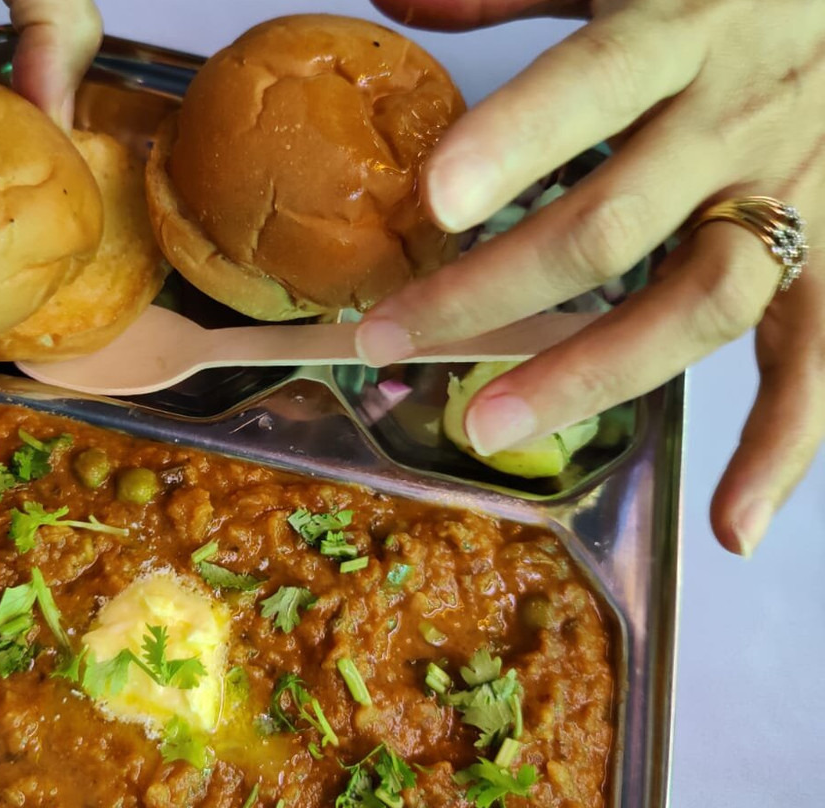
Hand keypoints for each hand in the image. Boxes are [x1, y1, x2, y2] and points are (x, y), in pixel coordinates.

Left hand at [359, 0, 824, 555]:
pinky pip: (818, 359)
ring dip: (594, 377)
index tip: (434, 202)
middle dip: (493, 290)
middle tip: (391, 339)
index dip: (517, 143)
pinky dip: (784, 447)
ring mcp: (795, 195)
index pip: (595, 87)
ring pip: (701, 306)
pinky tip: (732, 526)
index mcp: (685, 28)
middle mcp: (739, 120)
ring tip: (494, 425)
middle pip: (615, 226)